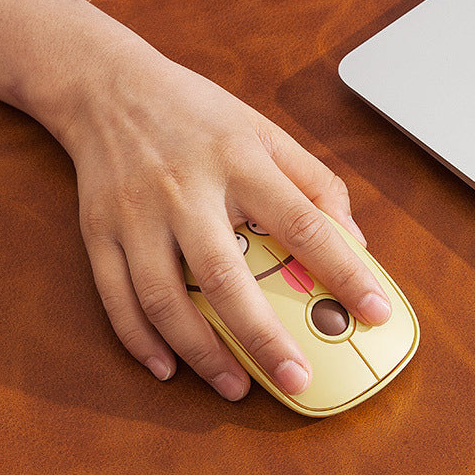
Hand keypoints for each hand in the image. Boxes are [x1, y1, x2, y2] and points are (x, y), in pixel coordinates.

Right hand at [62, 41, 391, 401]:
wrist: (106, 88)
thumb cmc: (195, 113)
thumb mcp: (264, 129)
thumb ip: (315, 181)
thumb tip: (354, 240)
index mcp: (238, 161)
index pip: (304, 224)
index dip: (345, 272)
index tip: (375, 312)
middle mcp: (185, 191)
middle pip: (226, 277)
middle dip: (264, 337)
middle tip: (297, 379)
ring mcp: (136, 216)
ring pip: (166, 299)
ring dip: (202, 353)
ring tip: (237, 387)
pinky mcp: (100, 233)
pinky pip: (116, 298)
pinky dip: (140, 341)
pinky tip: (168, 368)